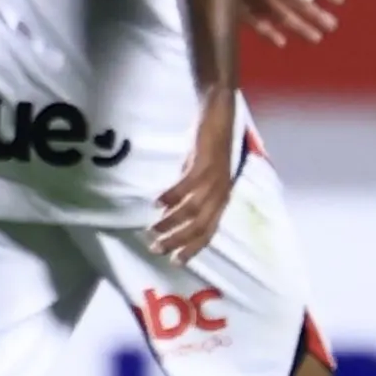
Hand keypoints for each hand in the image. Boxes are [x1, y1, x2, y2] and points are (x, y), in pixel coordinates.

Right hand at [150, 92, 238, 262]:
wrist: (220, 113)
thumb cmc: (210, 142)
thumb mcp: (203, 172)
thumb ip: (193, 190)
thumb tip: (172, 207)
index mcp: (222, 198)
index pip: (209, 232)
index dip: (193, 248)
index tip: (176, 262)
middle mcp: (221, 193)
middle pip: (200, 226)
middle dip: (178, 241)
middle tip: (157, 249)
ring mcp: (214, 179)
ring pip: (193, 210)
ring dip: (171, 223)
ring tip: (153, 230)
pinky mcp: (205, 164)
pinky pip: (187, 186)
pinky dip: (172, 197)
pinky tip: (156, 203)